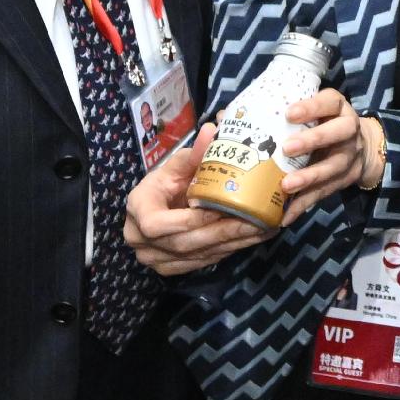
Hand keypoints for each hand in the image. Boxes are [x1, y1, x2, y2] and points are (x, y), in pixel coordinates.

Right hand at [125, 122, 269, 274]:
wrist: (155, 207)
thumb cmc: (164, 184)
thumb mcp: (174, 166)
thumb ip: (193, 153)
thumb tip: (212, 131)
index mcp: (137, 209)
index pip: (158, 224)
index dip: (189, 220)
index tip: (220, 209)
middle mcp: (140, 239)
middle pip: (183, 243)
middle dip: (222, 233)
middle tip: (255, 221)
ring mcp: (154, 258)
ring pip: (196, 255)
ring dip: (232, 244)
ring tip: (262, 229)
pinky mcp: (170, 268)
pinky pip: (202, 262)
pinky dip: (228, 250)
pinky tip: (251, 239)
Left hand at [275, 88, 384, 221]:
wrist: (362, 149)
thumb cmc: (323, 124)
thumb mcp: (312, 112)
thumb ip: (277, 112)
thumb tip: (223, 115)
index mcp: (337, 109)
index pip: (330, 102)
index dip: (312, 107)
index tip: (289, 114)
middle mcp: (348, 130)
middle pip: (339, 132)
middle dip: (313, 140)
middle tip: (287, 148)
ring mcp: (349, 156)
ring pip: (333, 166)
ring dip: (309, 177)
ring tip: (286, 185)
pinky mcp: (344, 180)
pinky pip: (324, 192)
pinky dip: (304, 204)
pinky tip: (286, 214)